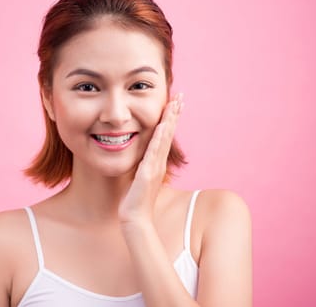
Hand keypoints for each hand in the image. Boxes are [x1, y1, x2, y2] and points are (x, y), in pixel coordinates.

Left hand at [118, 93, 183, 224]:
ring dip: (170, 121)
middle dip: (174, 113)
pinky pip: (154, 152)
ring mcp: (154, 167)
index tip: (174, 102)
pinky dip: (159, 138)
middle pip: (169, 133)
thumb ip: (142, 164)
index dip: (170, 118)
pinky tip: (162, 126)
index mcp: (156, 161)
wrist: (135, 219)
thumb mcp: (139, 176)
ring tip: (175, 104)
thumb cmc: (135, 200)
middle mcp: (158, 161)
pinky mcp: (147, 173)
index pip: (164, 134)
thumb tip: (141, 155)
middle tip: (181, 95)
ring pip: (164, 139)